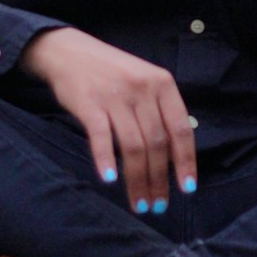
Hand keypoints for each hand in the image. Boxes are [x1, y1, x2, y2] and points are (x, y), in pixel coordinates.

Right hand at [20, 26, 196, 213]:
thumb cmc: (110, 72)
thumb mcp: (143, 81)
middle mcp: (142, 89)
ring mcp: (115, 96)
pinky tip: (110, 180)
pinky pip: (102, 137)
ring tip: (140, 203)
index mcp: (162, 83)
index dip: (186, 161)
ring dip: (138, 180)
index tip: (187, 188)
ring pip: (133, 146)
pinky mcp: (89, 103)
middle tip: (158, 205)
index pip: (181, 129)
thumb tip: (175, 156)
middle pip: (157, 143)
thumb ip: (159, 110)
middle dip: (159, 179)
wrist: (69, 51)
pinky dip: (106, 160)